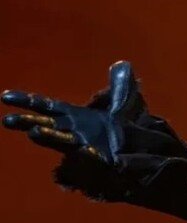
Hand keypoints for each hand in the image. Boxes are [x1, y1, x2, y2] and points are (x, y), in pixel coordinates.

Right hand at [2, 61, 144, 163]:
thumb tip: (123, 64)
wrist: (138, 152)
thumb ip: (120, 86)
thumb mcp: (123, 104)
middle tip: (7, 120)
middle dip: (28, 122)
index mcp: (74, 116)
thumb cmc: (122, 129)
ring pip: (61, 141)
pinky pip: (90, 155)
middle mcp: (73, 130)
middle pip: (46, 124)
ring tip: (33, 133)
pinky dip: (87, 153)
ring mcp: (83, 145)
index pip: (48, 106)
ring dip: (48, 137)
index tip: (5, 96)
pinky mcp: (98, 158)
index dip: (28, 101)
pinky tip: (84, 149)